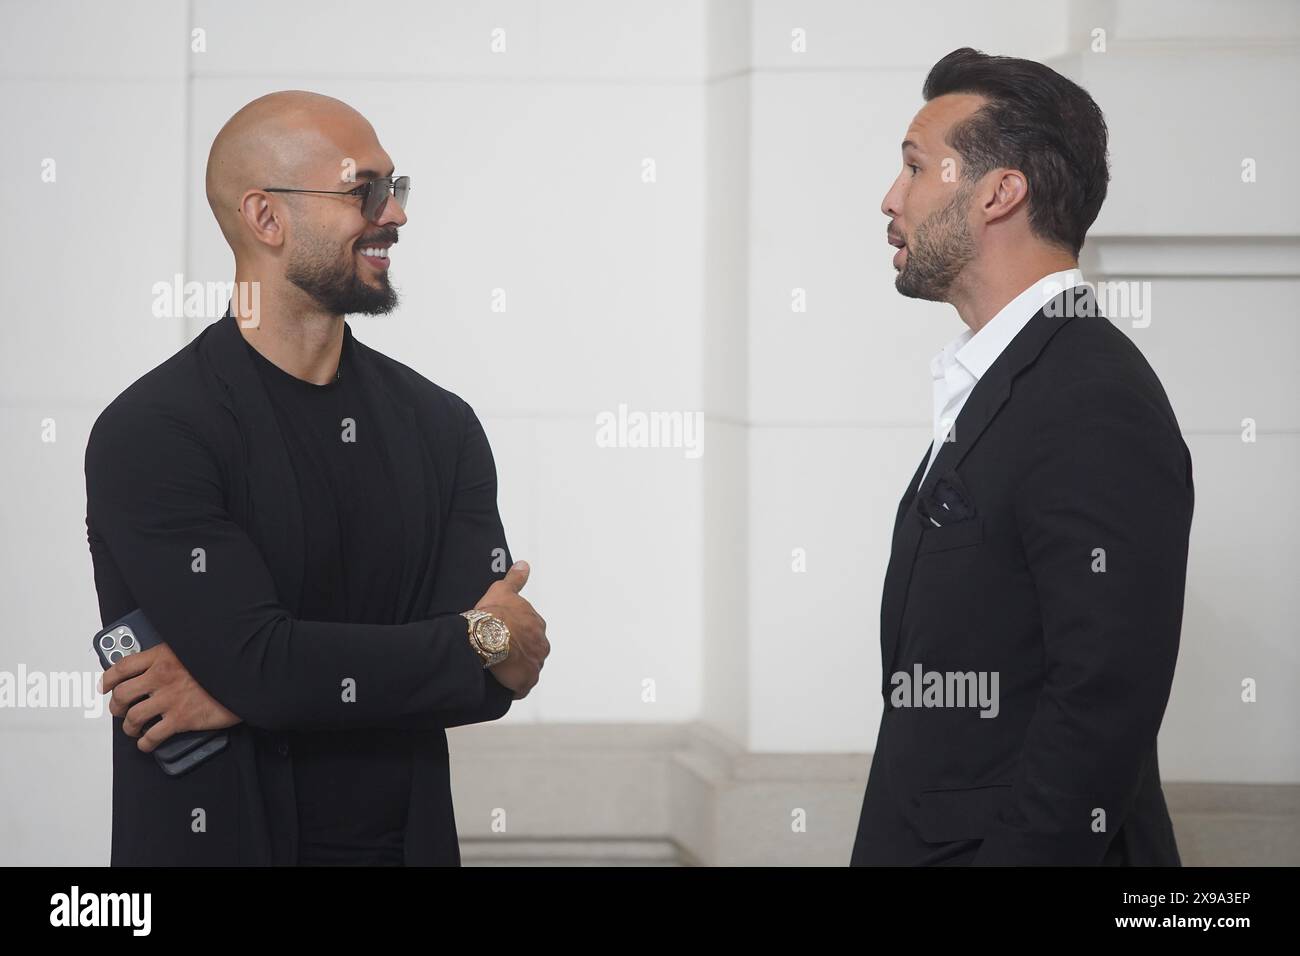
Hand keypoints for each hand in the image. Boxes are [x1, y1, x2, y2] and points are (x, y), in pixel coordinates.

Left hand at [100, 643, 241, 752]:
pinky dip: (144, 743)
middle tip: (119, 710)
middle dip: (116, 706)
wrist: (247, 677)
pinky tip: (147, 742)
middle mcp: (161, 676)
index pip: (122, 666)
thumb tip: (160, 666)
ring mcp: (169, 699)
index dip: (108, 678)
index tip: (104, 686)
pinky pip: (152, 736)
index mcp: (163, 656)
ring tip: (134, 729)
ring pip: (132, 717)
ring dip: (129, 727)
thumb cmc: (224, 664)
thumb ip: (174, 657)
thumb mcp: (196, 650)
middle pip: (121, 694)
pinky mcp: (180, 719)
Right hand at [475, 560, 549, 698]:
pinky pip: (522, 687)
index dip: (517, 634)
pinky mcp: (526, 681)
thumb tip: (524, 564)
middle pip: (532, 651)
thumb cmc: (494, 613)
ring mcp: (535, 664)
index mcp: (538, 625)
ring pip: (528, 669)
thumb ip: (515, 579)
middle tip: (499, 653)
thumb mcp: (502, 590)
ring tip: (498, 670)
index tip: (503, 635)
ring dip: (517, 670)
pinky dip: (514, 687)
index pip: (531, 631)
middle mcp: (541, 645)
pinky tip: (502, 685)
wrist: (485, 636)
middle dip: (519, 653)